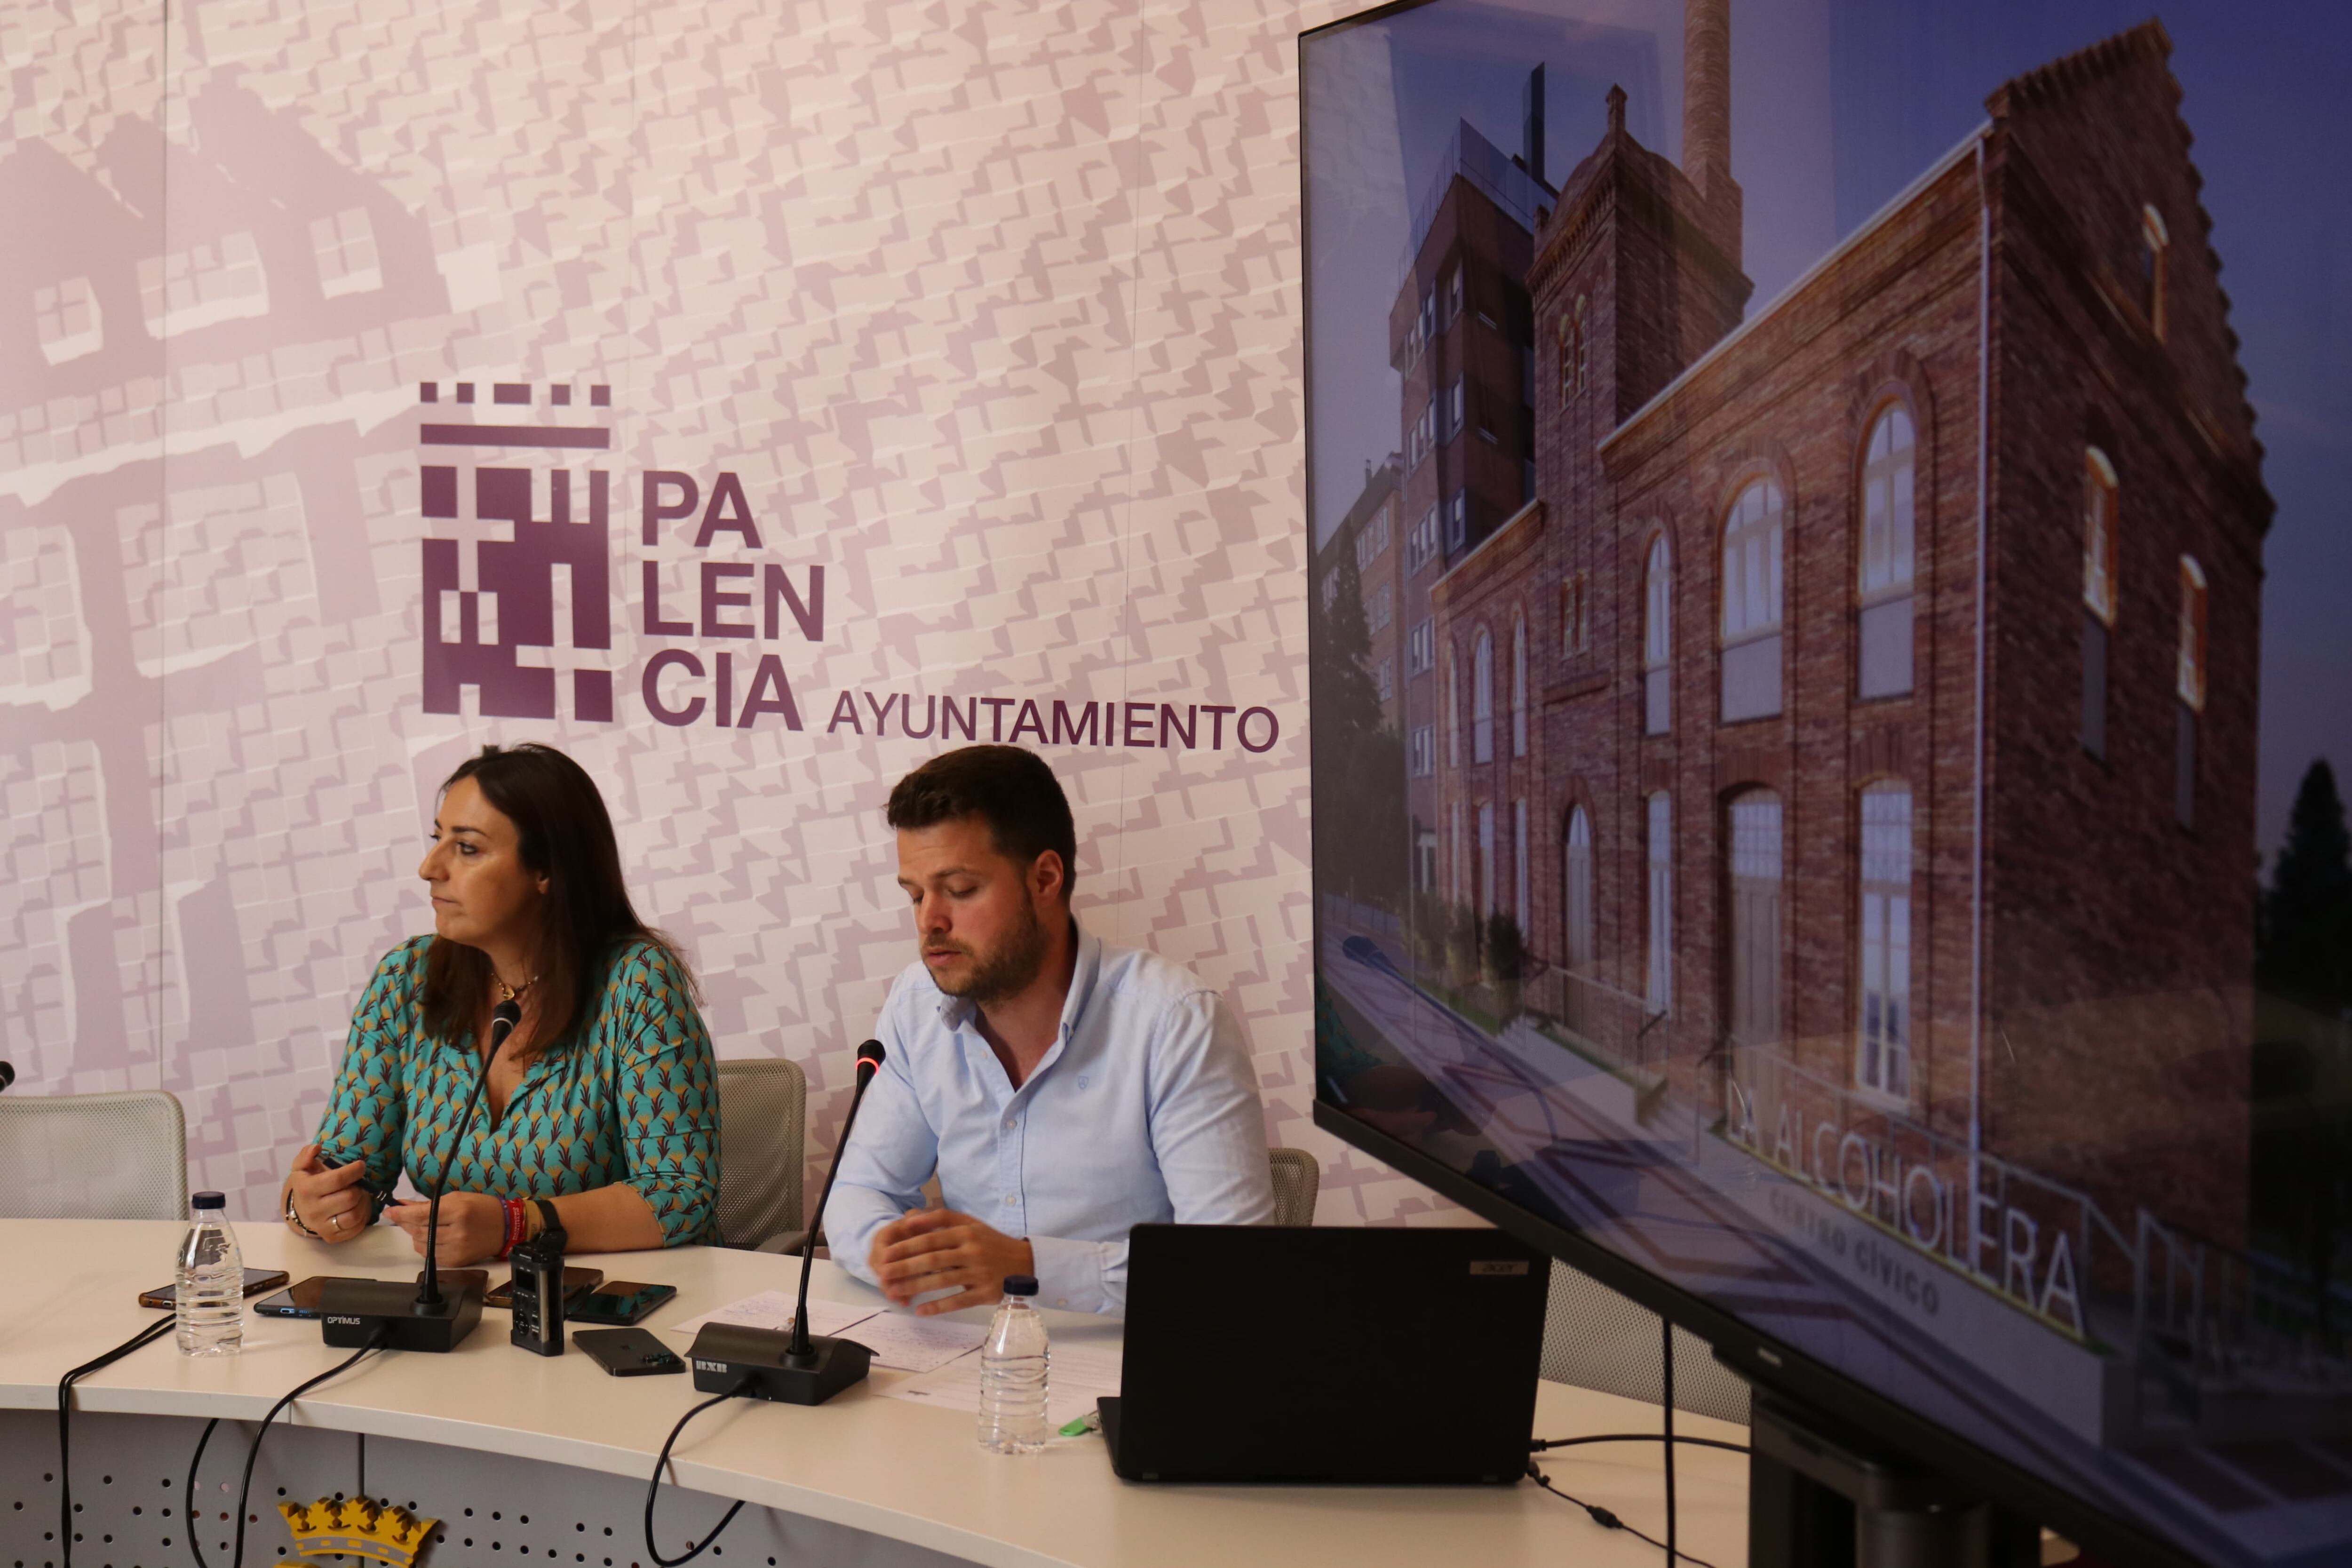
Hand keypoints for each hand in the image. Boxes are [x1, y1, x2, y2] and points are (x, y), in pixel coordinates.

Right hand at [287, 1143, 372, 1242]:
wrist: (300, 1210)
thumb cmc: (307, 1183)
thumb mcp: (302, 1167)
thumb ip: (306, 1155)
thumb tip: (316, 1148)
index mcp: (306, 1190)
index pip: (337, 1180)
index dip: (354, 1171)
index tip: (360, 1166)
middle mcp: (313, 1210)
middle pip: (350, 1197)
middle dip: (359, 1187)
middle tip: (358, 1182)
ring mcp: (322, 1226)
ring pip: (355, 1214)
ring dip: (363, 1201)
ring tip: (360, 1194)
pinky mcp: (332, 1237)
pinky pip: (356, 1227)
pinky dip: (363, 1215)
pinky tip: (358, 1207)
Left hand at [385, 1191, 504, 1265]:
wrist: (506, 1227)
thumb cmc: (483, 1208)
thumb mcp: (457, 1198)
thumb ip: (428, 1204)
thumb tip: (404, 1206)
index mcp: (457, 1211)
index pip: (420, 1215)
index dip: (401, 1214)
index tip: (390, 1210)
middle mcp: (456, 1231)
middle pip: (418, 1230)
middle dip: (407, 1223)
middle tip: (404, 1217)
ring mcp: (456, 1249)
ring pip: (420, 1245)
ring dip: (416, 1235)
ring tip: (426, 1227)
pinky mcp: (456, 1261)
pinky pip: (430, 1256)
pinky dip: (427, 1246)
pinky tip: (435, 1238)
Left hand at [868, 1208, 1035, 1315]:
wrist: (1025, 1263)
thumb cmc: (991, 1242)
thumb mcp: (971, 1224)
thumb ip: (942, 1219)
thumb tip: (910, 1219)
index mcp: (967, 1231)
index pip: (931, 1237)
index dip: (907, 1245)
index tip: (887, 1254)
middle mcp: (972, 1250)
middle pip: (932, 1258)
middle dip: (904, 1267)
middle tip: (883, 1274)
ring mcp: (979, 1272)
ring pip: (942, 1280)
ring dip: (915, 1287)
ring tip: (894, 1292)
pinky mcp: (985, 1292)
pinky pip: (958, 1301)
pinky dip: (938, 1306)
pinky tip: (920, 1311)